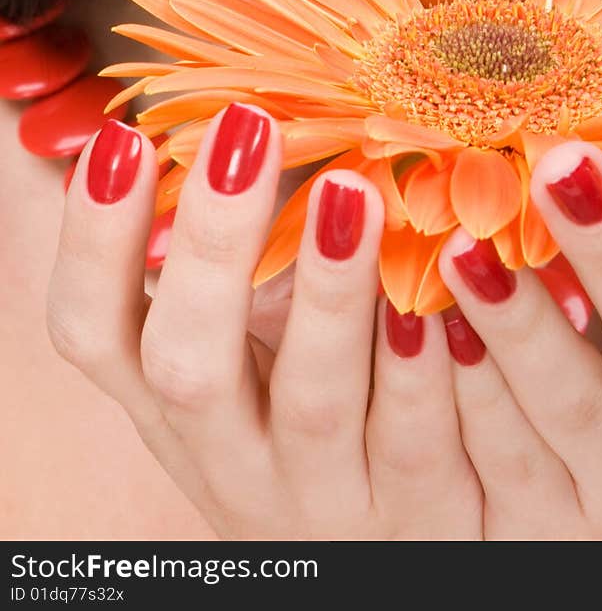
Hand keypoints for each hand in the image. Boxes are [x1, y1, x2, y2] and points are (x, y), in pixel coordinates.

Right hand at [46, 105, 481, 539]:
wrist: (379, 552)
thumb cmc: (301, 410)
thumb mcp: (247, 348)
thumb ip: (239, 257)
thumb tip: (245, 113)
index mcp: (168, 400)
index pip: (93, 330)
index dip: (95, 241)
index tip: (124, 139)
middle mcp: (226, 456)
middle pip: (189, 366)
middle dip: (211, 245)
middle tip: (245, 129)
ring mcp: (316, 494)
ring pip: (312, 399)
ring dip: (326, 292)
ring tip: (349, 190)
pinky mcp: (412, 515)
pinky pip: (418, 440)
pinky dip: (425, 364)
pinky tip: (443, 291)